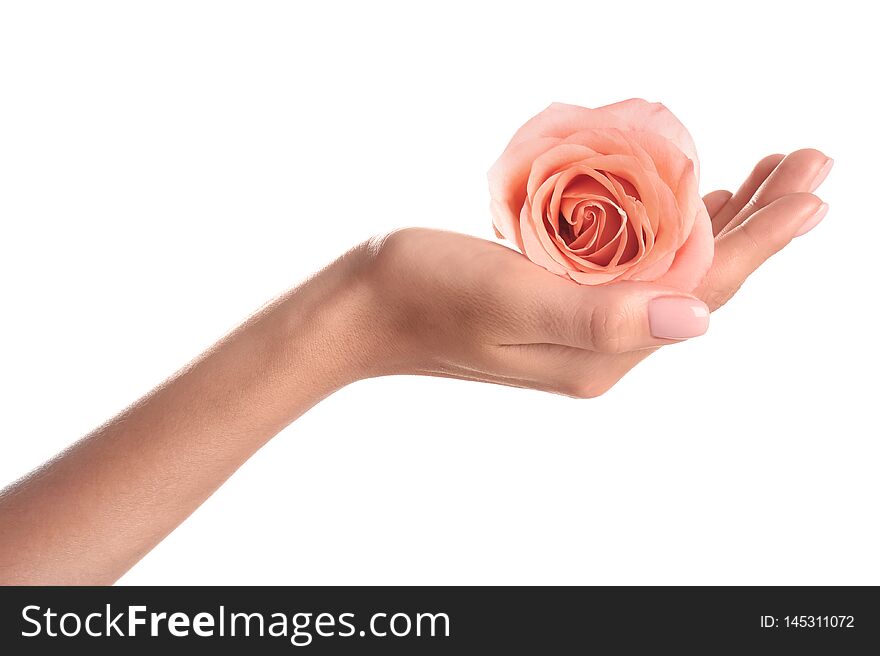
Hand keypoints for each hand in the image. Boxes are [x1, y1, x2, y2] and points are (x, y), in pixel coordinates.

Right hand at [353, 149, 830, 396]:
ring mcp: (583, 329)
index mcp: (600, 351)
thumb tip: (697, 321)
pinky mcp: (562, 306)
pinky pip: (638, 269)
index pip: (701, 289)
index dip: (761, 238)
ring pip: (675, 272)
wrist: (364, 310)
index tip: (811, 189)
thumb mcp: (507, 298)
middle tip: (806, 165)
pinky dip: (672, 231)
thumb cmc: (422, 293)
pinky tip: (690, 206)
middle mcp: (603, 347)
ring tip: (767, 179)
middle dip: (759, 223)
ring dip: (724, 224)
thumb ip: (600, 315)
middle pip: (701, 280)